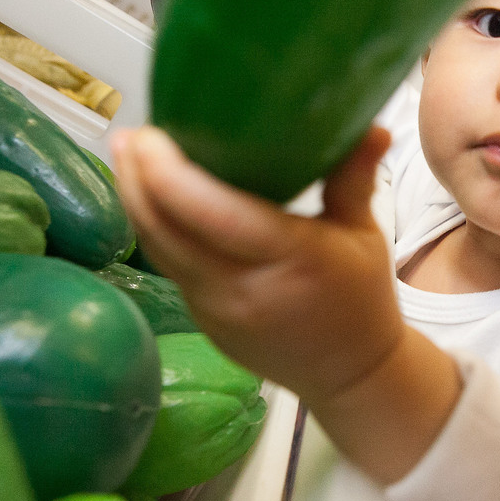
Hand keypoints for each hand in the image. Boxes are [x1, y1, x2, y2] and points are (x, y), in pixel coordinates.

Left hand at [111, 124, 403, 404]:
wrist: (350, 374)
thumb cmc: (360, 297)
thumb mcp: (364, 234)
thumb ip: (355, 176)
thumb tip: (373, 126)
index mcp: (291, 259)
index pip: (215, 214)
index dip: (170, 174)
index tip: (154, 135)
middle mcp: (244, 288)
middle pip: (168, 230)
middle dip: (138, 177)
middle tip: (133, 133)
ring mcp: (216, 309)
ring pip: (158, 248)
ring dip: (134, 199)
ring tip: (127, 153)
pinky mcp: (201, 320)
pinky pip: (168, 265)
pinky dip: (153, 226)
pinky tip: (149, 195)